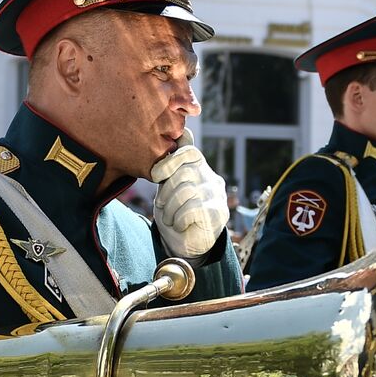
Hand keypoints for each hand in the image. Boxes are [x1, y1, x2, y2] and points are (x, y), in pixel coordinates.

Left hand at [150, 133, 229, 258]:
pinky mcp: (219, 213)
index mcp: (199, 169)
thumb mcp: (167, 186)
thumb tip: (183, 130)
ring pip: (186, 190)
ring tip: (169, 218)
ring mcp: (217, 195)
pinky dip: (178, 219)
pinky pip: (192, 208)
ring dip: (170, 208)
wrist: (183, 246)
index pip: (189, 150)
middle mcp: (211, 178)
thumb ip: (172, 163)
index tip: (156, 175)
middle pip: (185, 169)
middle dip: (166, 189)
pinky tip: (179, 225)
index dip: (170, 160)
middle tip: (161, 205)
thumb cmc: (173, 214)